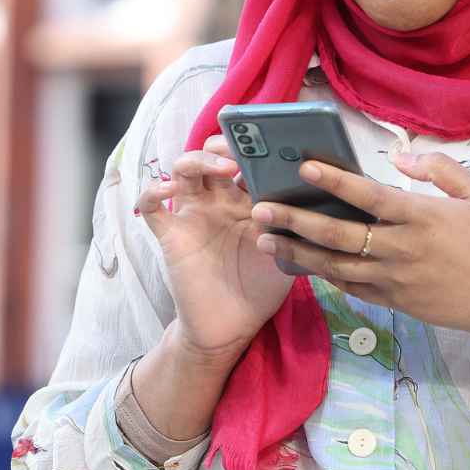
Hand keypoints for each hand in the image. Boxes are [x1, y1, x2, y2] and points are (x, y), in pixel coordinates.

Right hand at [135, 135, 291, 368]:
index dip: (254, 148)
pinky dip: (153, 191)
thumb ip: (295, 226)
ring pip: (183, 170)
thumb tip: (317, 197)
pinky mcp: (171, 235)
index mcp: (247, 202)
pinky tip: (168, 188)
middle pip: (213, 156)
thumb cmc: (261, 289)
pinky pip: (151, 207)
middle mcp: (218, 202)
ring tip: (222, 168)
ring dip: (198, 160)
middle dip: (224, 145)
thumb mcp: (287, 253)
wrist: (231, 328)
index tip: (272, 142)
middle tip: (243, 148)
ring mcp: (193, 216)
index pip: (246, 162)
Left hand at [250, 152, 469, 378]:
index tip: (304, 166)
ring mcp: (395, 280)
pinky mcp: (395, 302)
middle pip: (338, 235)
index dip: (334, 181)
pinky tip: (300, 264)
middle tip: (259, 208)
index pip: (369, 197)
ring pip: (335, 266)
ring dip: (297, 252)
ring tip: (264, 239)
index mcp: (421, 218)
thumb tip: (400, 158)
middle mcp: (402, 250)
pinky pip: (351, 288)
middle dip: (295, 220)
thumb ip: (440, 169)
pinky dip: (323, 276)